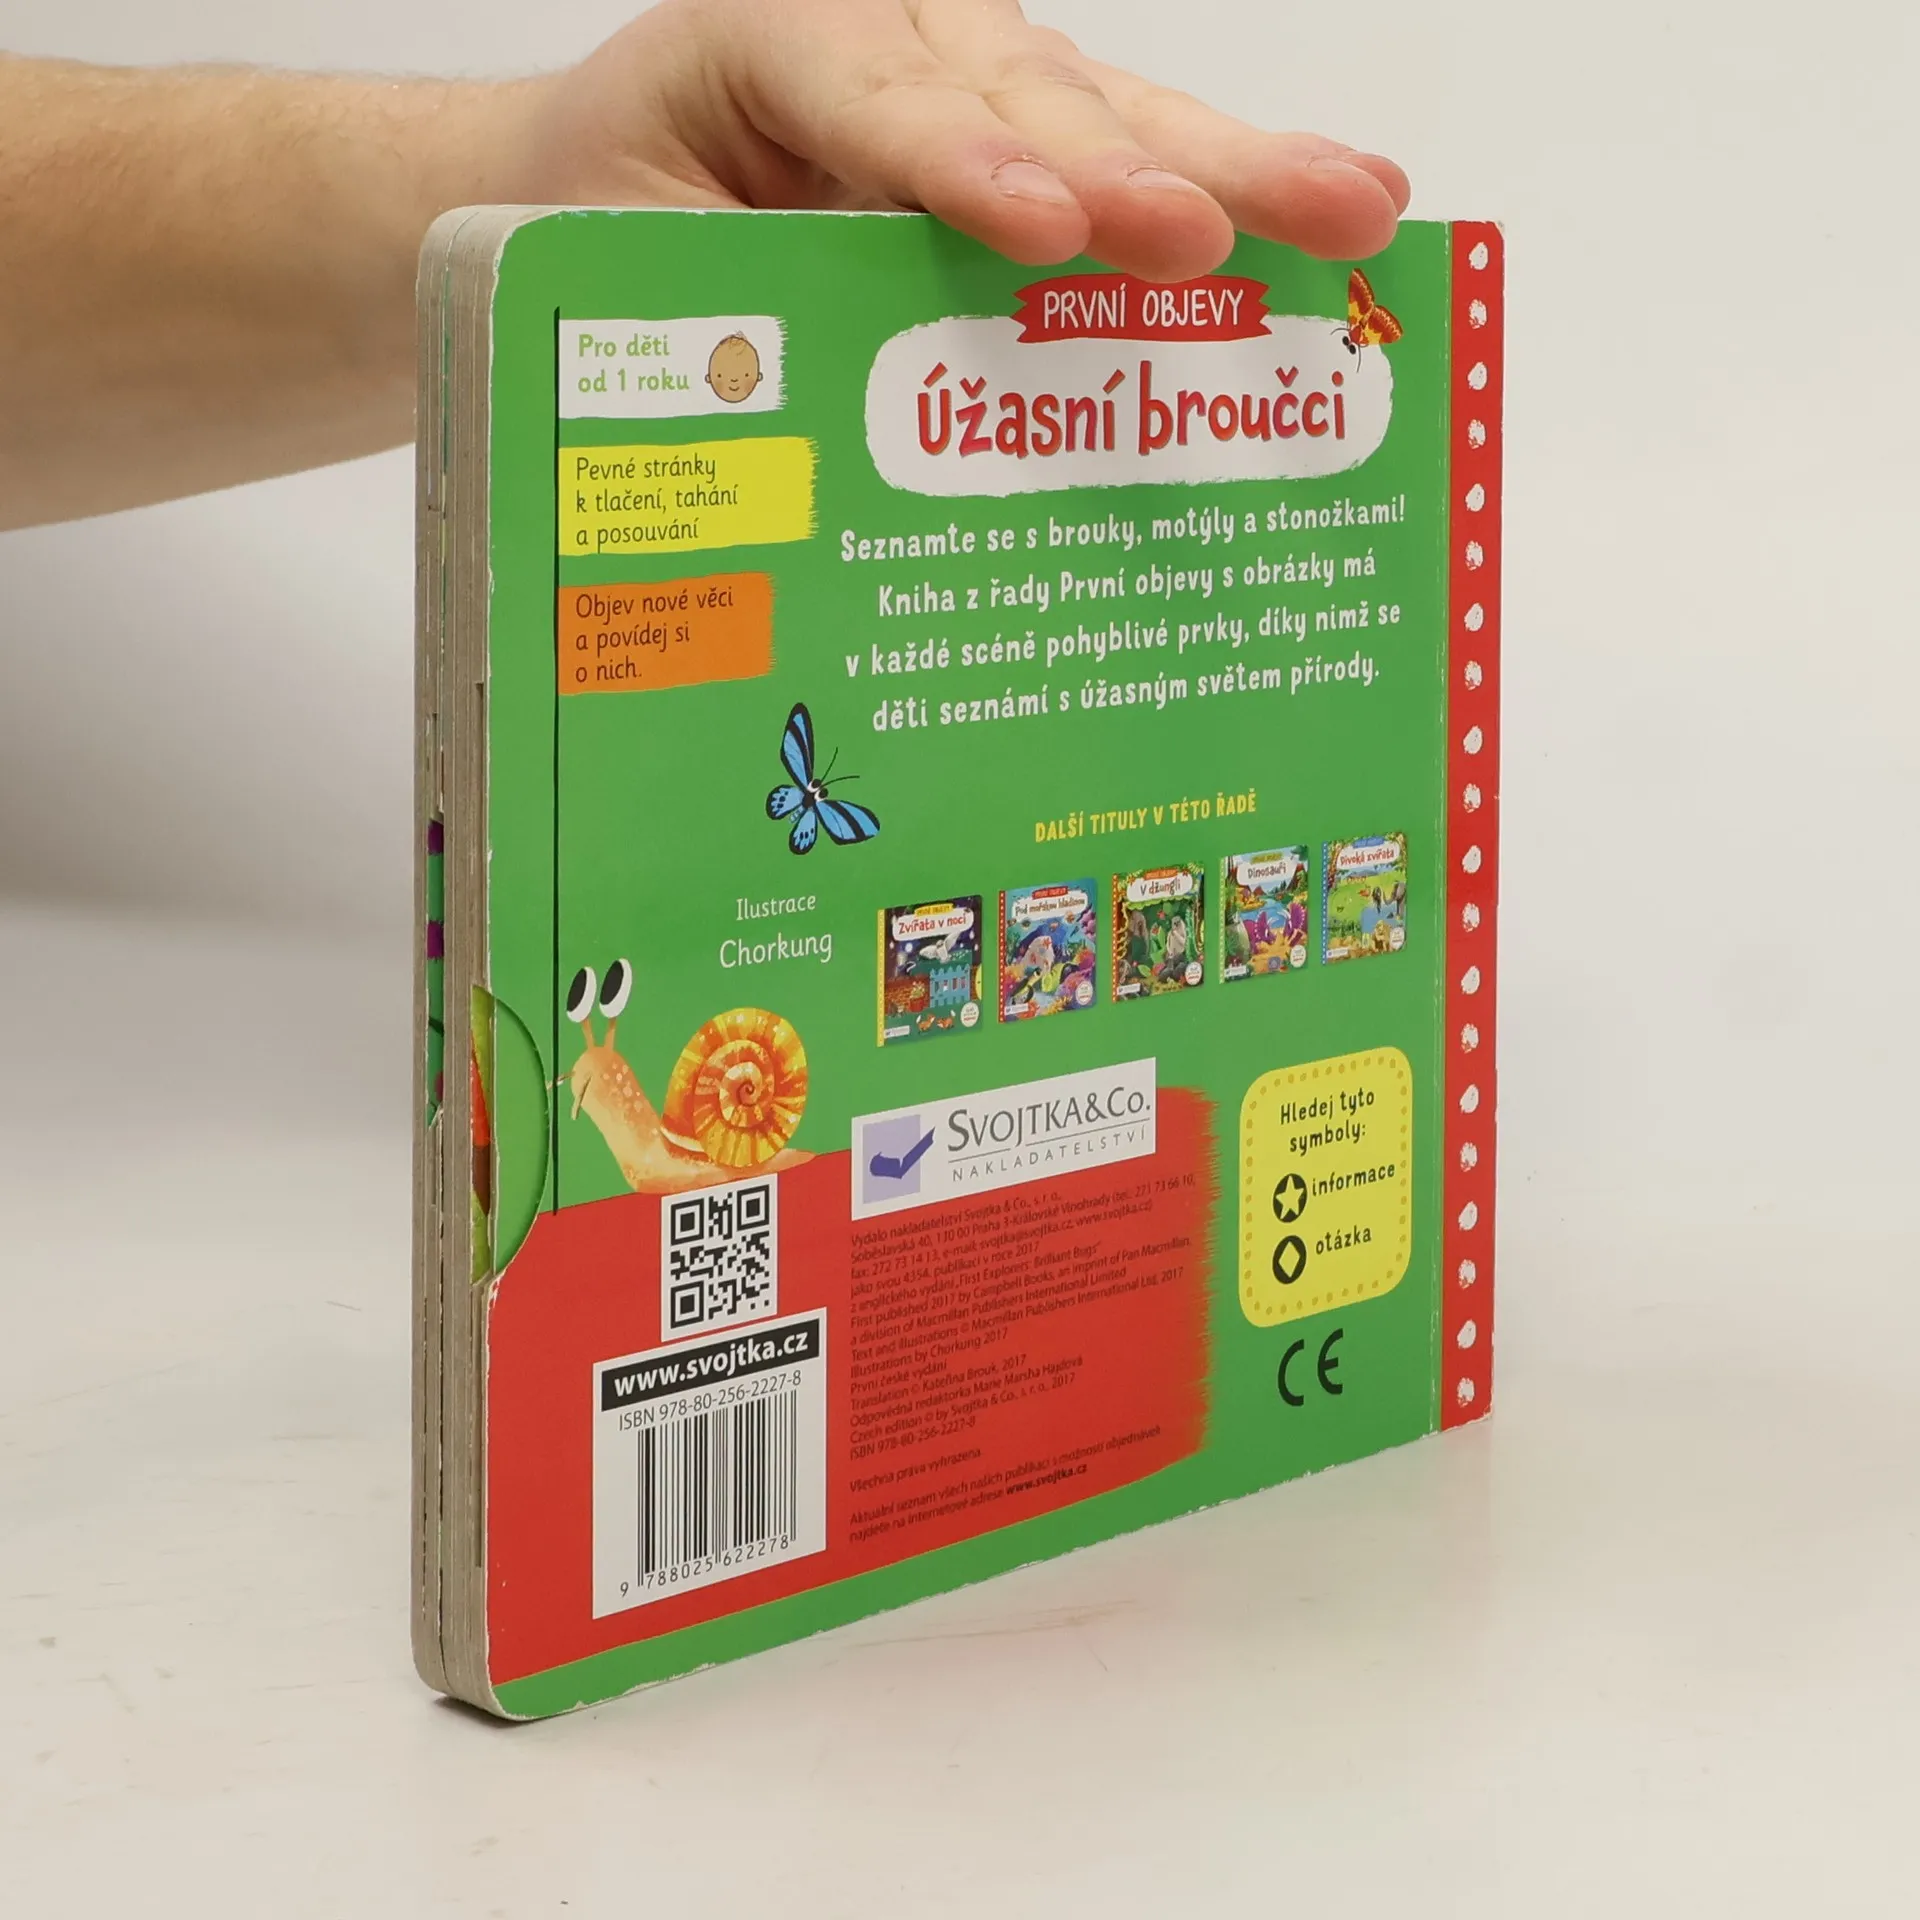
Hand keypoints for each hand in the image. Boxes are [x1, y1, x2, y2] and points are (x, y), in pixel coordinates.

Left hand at [515, 0, 1409, 279]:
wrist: (604, 165)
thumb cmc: (613, 210)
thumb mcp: (627, 256)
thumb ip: (726, 306)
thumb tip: (831, 433)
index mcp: (771, 38)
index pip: (877, 101)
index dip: (966, 165)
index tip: (1043, 228)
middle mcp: (896, 30)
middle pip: (1028, 98)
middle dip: (1125, 172)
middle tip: (1201, 238)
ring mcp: (978, 72)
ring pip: (1111, 113)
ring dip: (1232, 169)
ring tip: (1351, 208)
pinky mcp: (1030, 126)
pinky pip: (1130, 151)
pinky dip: (1230, 185)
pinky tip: (1336, 203)